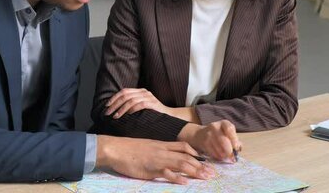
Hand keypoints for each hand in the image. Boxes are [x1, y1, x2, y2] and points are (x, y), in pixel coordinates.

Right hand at [96, 135, 215, 183]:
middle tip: (212, 174)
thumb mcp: (148, 146)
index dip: (197, 153)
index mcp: (163, 145)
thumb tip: (168, 156)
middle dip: (201, 165)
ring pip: (181, 163)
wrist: (116, 148)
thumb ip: (159, 150)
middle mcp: (163, 151)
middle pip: (187, 157)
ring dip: (195, 171)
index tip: (206, 161)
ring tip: (205, 177)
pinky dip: (176, 177)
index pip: (184, 147)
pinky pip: (166, 172)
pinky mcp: (150, 168)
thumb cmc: (130, 149)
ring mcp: (158, 159)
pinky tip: (185, 182)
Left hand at [105, 88, 169, 117]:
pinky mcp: (153, 104)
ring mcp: (149, 97)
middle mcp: (144, 92)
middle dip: (114, 104)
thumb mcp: (141, 106)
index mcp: (140, 91)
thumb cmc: (153, 113)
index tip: (107, 106)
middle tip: (108, 112)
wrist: (169, 116)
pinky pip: (140, 105)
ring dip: (121, 109)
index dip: (114, 98)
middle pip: (125, 95)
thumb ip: (131, 105)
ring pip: (131, 100)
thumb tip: (115, 109)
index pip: (124, 91)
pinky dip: (132, 110)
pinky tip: (127, 115)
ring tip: (115, 116)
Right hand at [177, 120, 241, 161]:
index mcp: (224, 123)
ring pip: (218, 148)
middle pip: (223, 140)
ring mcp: (208, 134)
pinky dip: (218, 156)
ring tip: (225, 156)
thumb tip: (239, 149)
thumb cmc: (219, 135)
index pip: (229, 129)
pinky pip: (213, 152)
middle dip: (229, 150)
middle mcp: (215, 127)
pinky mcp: (204, 143)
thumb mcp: (228, 134)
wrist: (201, 134)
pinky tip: (219, 156)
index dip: (234, 139)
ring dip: (224, 155)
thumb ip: (235, 140)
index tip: (236, 148)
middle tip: (231, 156)